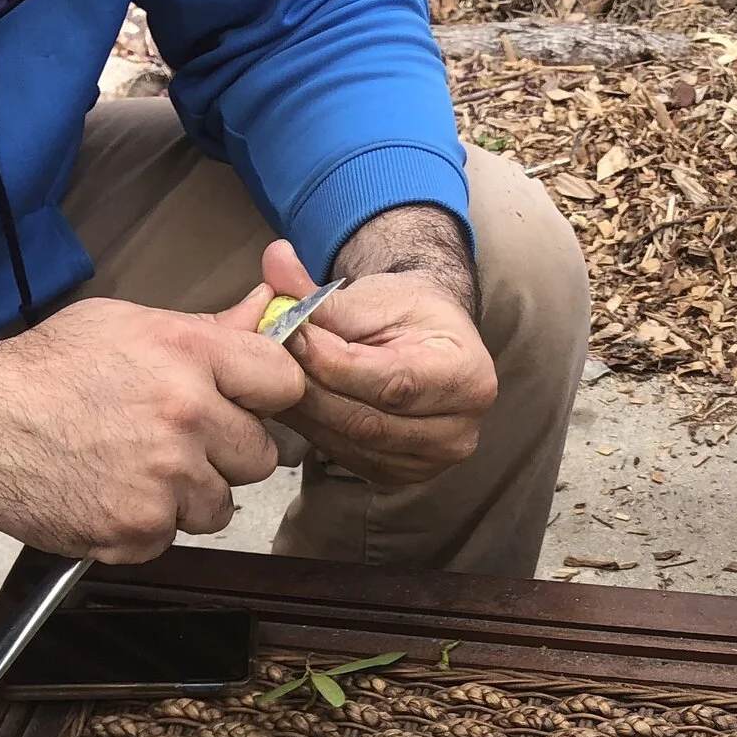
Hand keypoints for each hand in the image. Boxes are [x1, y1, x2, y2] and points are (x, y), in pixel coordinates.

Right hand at [0, 291, 304, 562]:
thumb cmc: (46, 370)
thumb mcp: (127, 326)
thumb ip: (211, 329)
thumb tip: (276, 302)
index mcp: (189, 354)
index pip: (285, 383)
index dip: (265, 397)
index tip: (242, 402)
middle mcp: (186, 416)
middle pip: (262, 456)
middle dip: (227, 453)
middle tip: (175, 441)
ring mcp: (165, 479)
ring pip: (221, 505)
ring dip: (189, 495)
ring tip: (134, 467)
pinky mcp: (139, 530)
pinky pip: (174, 536)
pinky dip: (147, 525)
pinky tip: (109, 492)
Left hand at [262, 224, 496, 486]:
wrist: (428, 342)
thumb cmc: (408, 313)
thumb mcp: (375, 296)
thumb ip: (323, 294)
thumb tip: (274, 260)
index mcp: (468, 379)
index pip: (391, 382)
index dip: (333, 361)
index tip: (290, 332)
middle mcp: (457, 433)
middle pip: (367, 421)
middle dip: (309, 386)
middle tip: (268, 355)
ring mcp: (429, 463)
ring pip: (349, 443)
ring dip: (303, 411)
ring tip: (275, 374)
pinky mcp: (399, 476)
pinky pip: (344, 457)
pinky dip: (313, 429)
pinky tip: (293, 401)